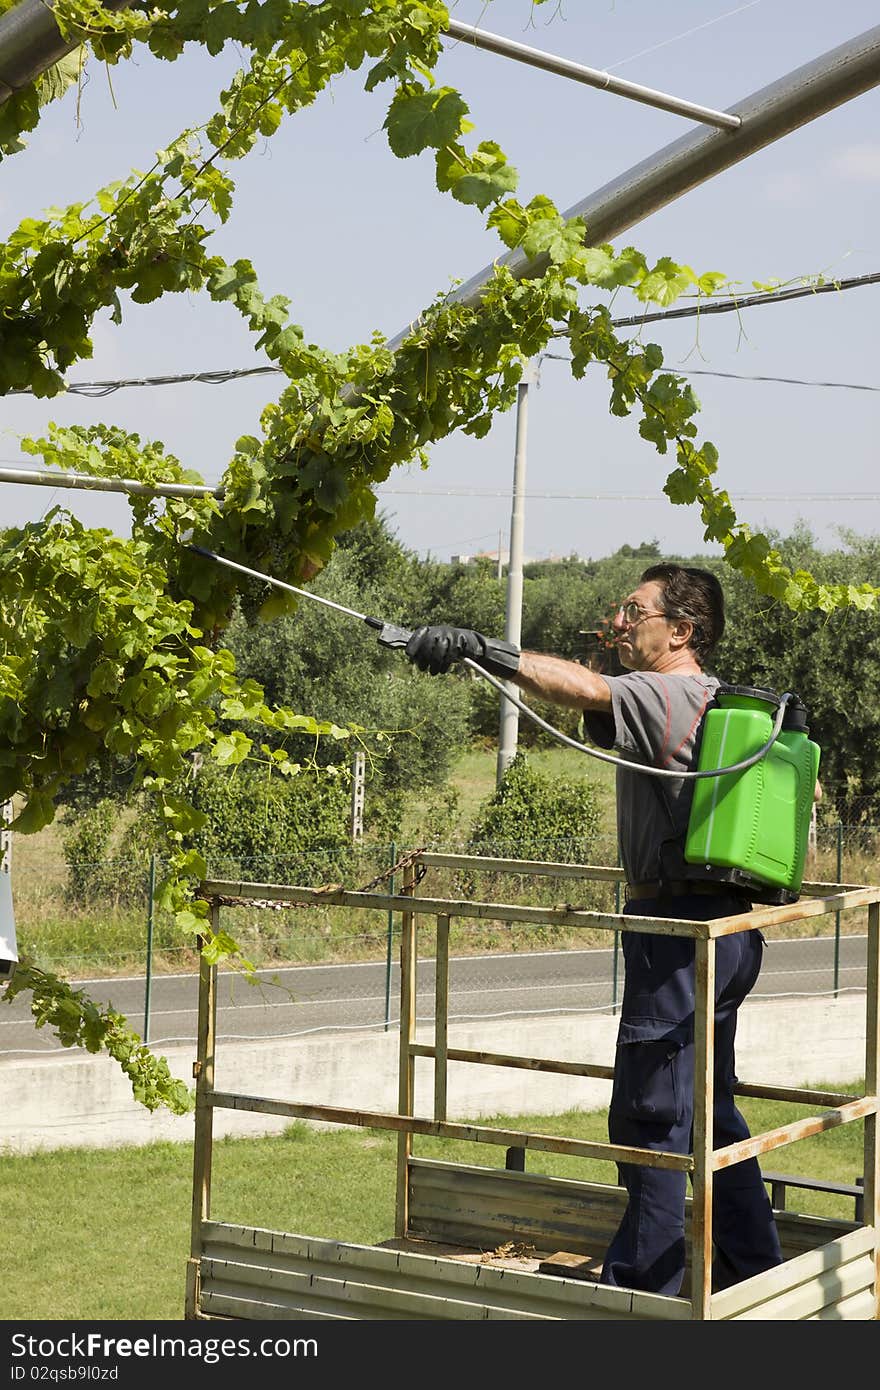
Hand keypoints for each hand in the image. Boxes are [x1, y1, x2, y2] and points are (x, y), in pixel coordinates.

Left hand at [404, 626, 520, 678]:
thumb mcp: (434, 647)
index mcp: (431, 630)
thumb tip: (409, 656)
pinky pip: (450, 654)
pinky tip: (443, 670)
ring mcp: (450, 635)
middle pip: (427, 644)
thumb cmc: (448, 648)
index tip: (410, 656)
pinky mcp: (460, 641)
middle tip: (422, 669)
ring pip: (438, 651)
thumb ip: (422, 650)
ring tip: (433, 672)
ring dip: (434, 665)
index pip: (418, 634)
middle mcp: (439, 630)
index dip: (413, 645)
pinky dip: (445, 664)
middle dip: (423, 659)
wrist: (472, 644)